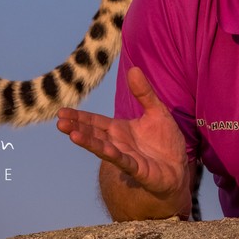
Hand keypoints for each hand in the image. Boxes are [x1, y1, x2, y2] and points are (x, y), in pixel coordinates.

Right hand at [57, 66, 189, 212]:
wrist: (179, 168)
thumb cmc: (165, 141)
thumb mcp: (157, 111)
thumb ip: (144, 92)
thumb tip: (133, 68)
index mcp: (120, 129)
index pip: (95, 122)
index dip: (79, 117)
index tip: (61, 112)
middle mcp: (118, 143)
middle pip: (94, 134)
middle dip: (77, 128)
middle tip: (59, 122)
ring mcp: (126, 157)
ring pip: (104, 148)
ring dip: (89, 142)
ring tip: (72, 135)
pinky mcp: (138, 169)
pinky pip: (125, 161)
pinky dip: (115, 155)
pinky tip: (106, 150)